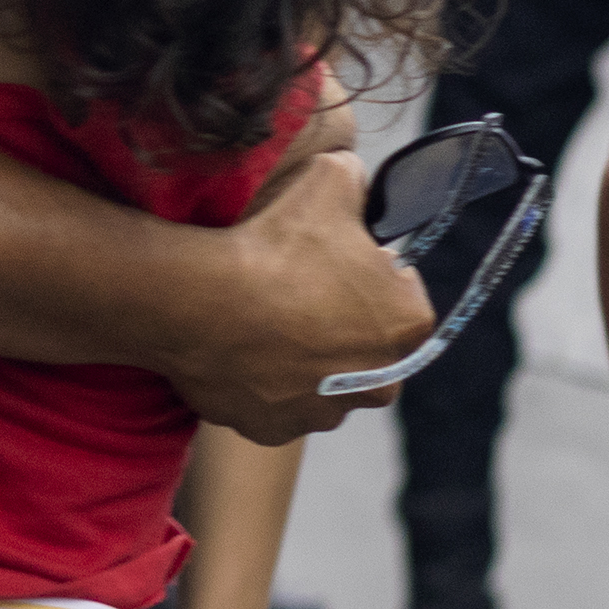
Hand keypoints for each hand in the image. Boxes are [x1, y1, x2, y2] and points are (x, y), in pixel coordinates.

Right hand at [163, 153, 432, 443]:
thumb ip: (356, 179)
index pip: (400, 294)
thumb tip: (353, 177)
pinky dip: (260, 382)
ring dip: (300, 358)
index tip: (330, 258)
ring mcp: (325, 414)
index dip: (366, 272)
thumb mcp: (328, 181)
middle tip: (292, 290)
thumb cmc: (274, 246)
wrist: (202, 303)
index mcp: (406, 325)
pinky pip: (275, 405)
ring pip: (321, 382)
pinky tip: (237, 349)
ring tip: (258, 319)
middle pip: (365, 348)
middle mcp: (378, 384)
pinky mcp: (276, 431)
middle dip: (339, 324)